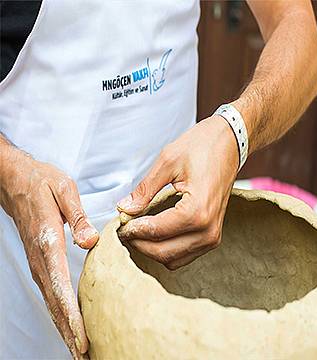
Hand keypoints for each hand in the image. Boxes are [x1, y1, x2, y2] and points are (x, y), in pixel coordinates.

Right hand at [0, 147, 97, 358]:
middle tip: (84, 356)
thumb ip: (77, 216)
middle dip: (70, 331)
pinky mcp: (41, 264)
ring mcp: (38, 264)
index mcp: (48, 243)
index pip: (60, 286)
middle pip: (55, 303)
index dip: (72, 315)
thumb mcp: (64, 189)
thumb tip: (90, 241)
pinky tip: (71, 326)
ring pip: (52, 303)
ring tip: (80, 351)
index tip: (82, 337)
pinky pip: (51, 294)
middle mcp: (41, 259)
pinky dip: (61, 314)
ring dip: (65, 328)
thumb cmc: (41, 182)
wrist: (15, 180)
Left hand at [116, 115, 238, 269]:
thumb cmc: (203, 147)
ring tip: (138, 229)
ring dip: (152, 248)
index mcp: (197, 210)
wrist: (231, 144)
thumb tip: (124, 210)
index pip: (156, 232)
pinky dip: (166, 248)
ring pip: (173, 259)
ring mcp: (213, 236)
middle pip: (163, 253)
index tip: (119, 221)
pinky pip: (184, 254)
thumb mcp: (168, 161)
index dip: (132, 229)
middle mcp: (208, 229)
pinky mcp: (213, 237)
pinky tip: (155, 231)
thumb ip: (144, 190)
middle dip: (139, 243)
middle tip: (124, 227)